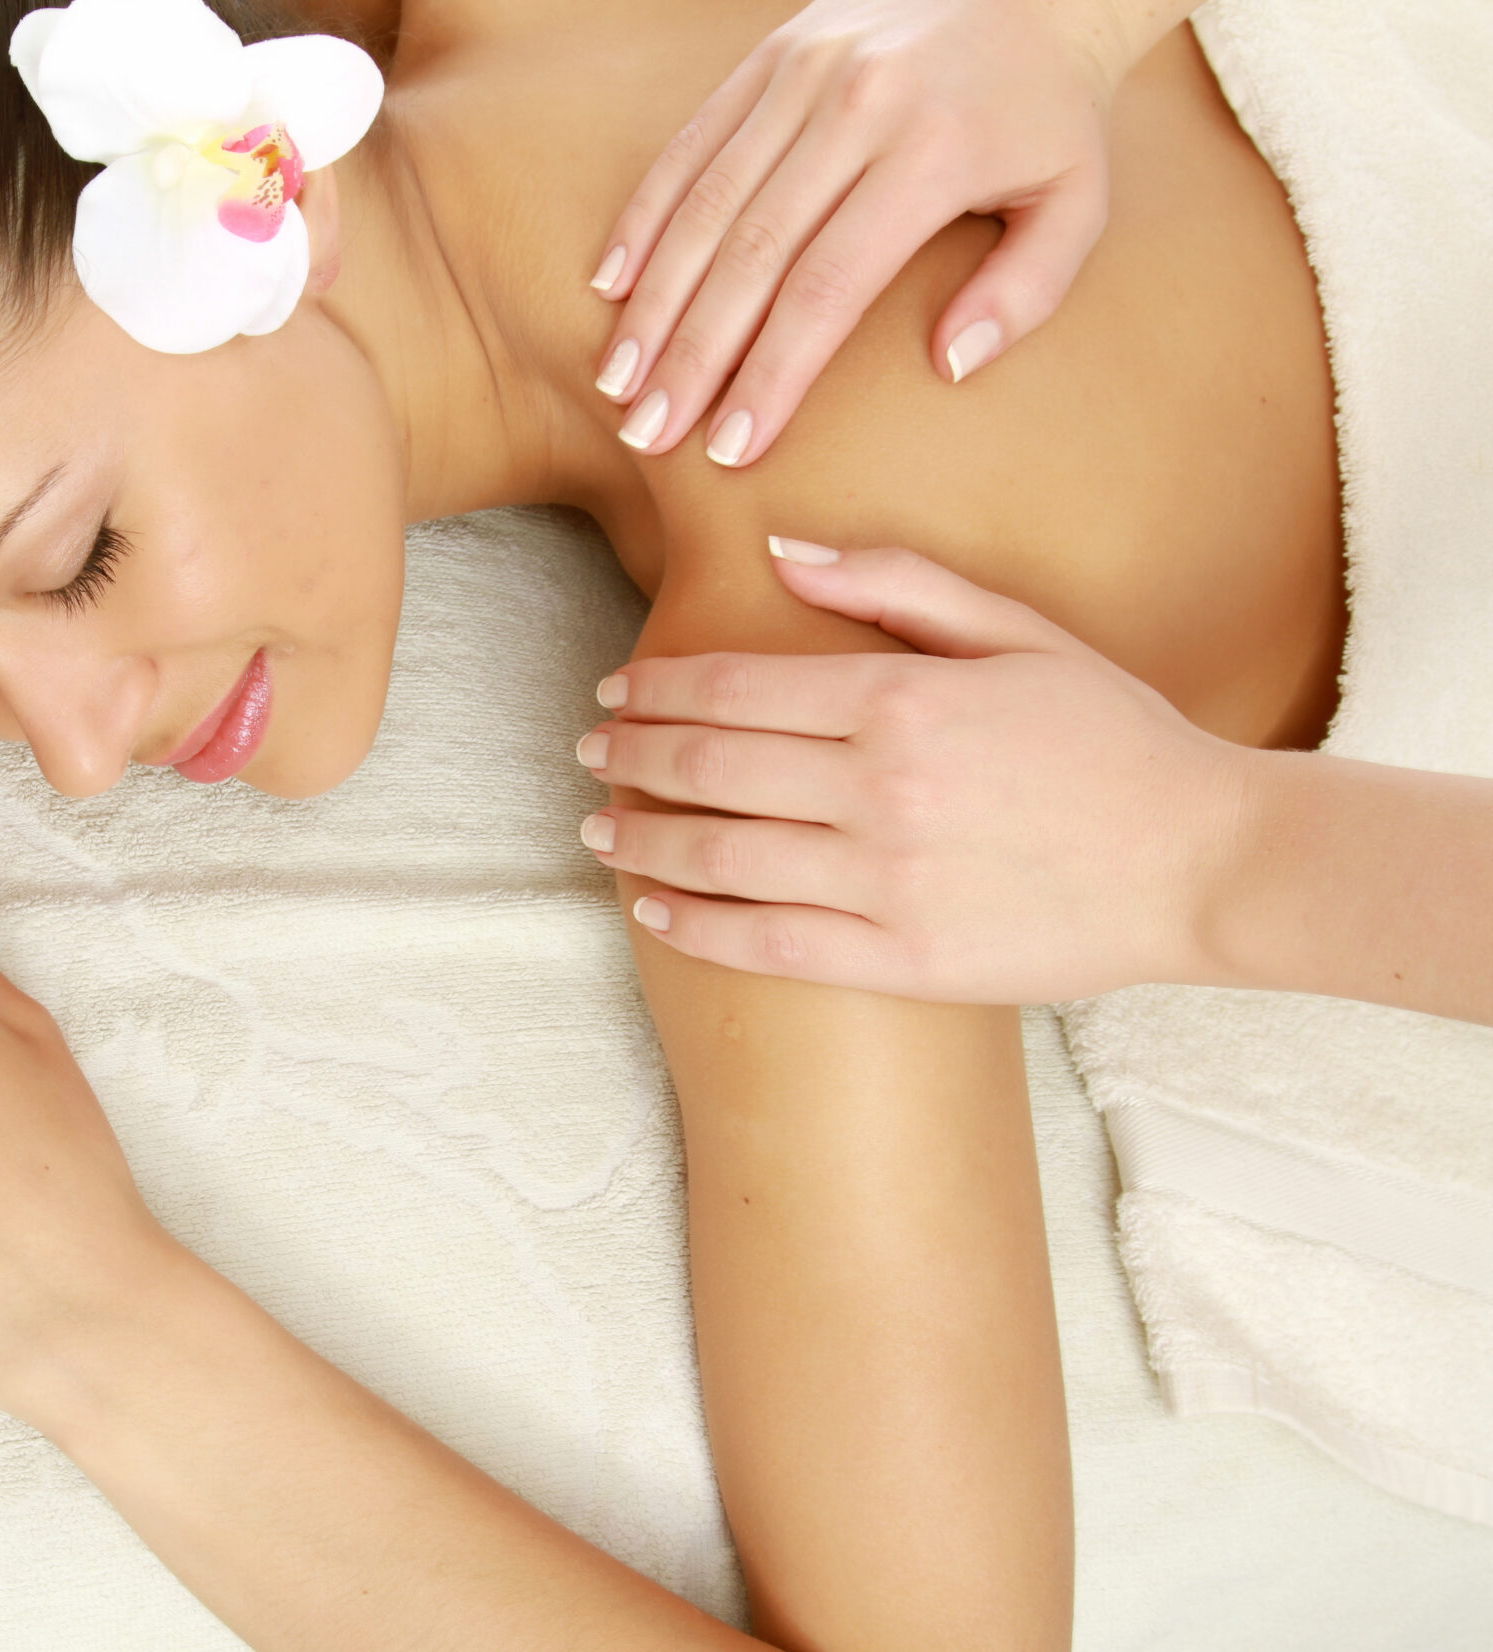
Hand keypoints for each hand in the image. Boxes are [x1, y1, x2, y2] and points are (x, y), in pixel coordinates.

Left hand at [580, 541, 1249, 1002]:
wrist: (1204, 861)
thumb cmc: (1113, 738)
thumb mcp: (1018, 631)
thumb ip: (895, 583)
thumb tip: (780, 547)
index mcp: (900, 698)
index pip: (733, 687)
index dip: (658, 688)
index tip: (616, 690)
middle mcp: (878, 788)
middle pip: (707, 767)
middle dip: (630, 755)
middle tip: (591, 751)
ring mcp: (884, 881)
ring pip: (718, 855)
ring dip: (639, 837)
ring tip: (598, 825)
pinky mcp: (900, 960)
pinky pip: (765, 943)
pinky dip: (693, 924)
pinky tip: (651, 907)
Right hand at [591, 0, 1167, 468]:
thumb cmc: (1049, 114)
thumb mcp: (1076, 203)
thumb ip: (1024, 292)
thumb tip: (948, 365)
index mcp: (933, 152)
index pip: (828, 286)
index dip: (773, 373)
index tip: (734, 445)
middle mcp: (858, 107)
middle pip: (751, 255)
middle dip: (693, 355)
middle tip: (649, 432)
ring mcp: (805, 74)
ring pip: (706, 204)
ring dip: (654, 301)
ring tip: (620, 381)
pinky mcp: (771, 59)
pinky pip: (691, 144)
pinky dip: (645, 219)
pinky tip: (612, 287)